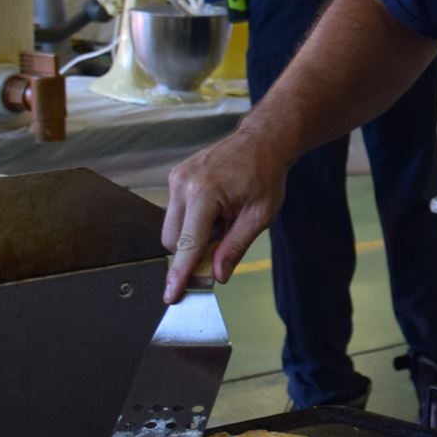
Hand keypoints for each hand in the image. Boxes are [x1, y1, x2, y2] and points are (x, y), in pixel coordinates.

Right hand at [159, 130, 289, 300]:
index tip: (171, 295)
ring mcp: (176, 178)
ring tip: (222, 217)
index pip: (187, 245)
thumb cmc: (265, 175)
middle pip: (172, 241)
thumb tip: (217, 275)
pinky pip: (175, 212)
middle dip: (192, 250)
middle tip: (224, 236)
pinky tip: (215, 207)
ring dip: (192, 234)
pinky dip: (192, 219)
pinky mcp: (175, 176)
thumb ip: (235, 247)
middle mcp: (183, 185)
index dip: (180, 274)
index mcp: (204, 194)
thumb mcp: (260, 216)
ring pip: (171, 228)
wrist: (261, 141)